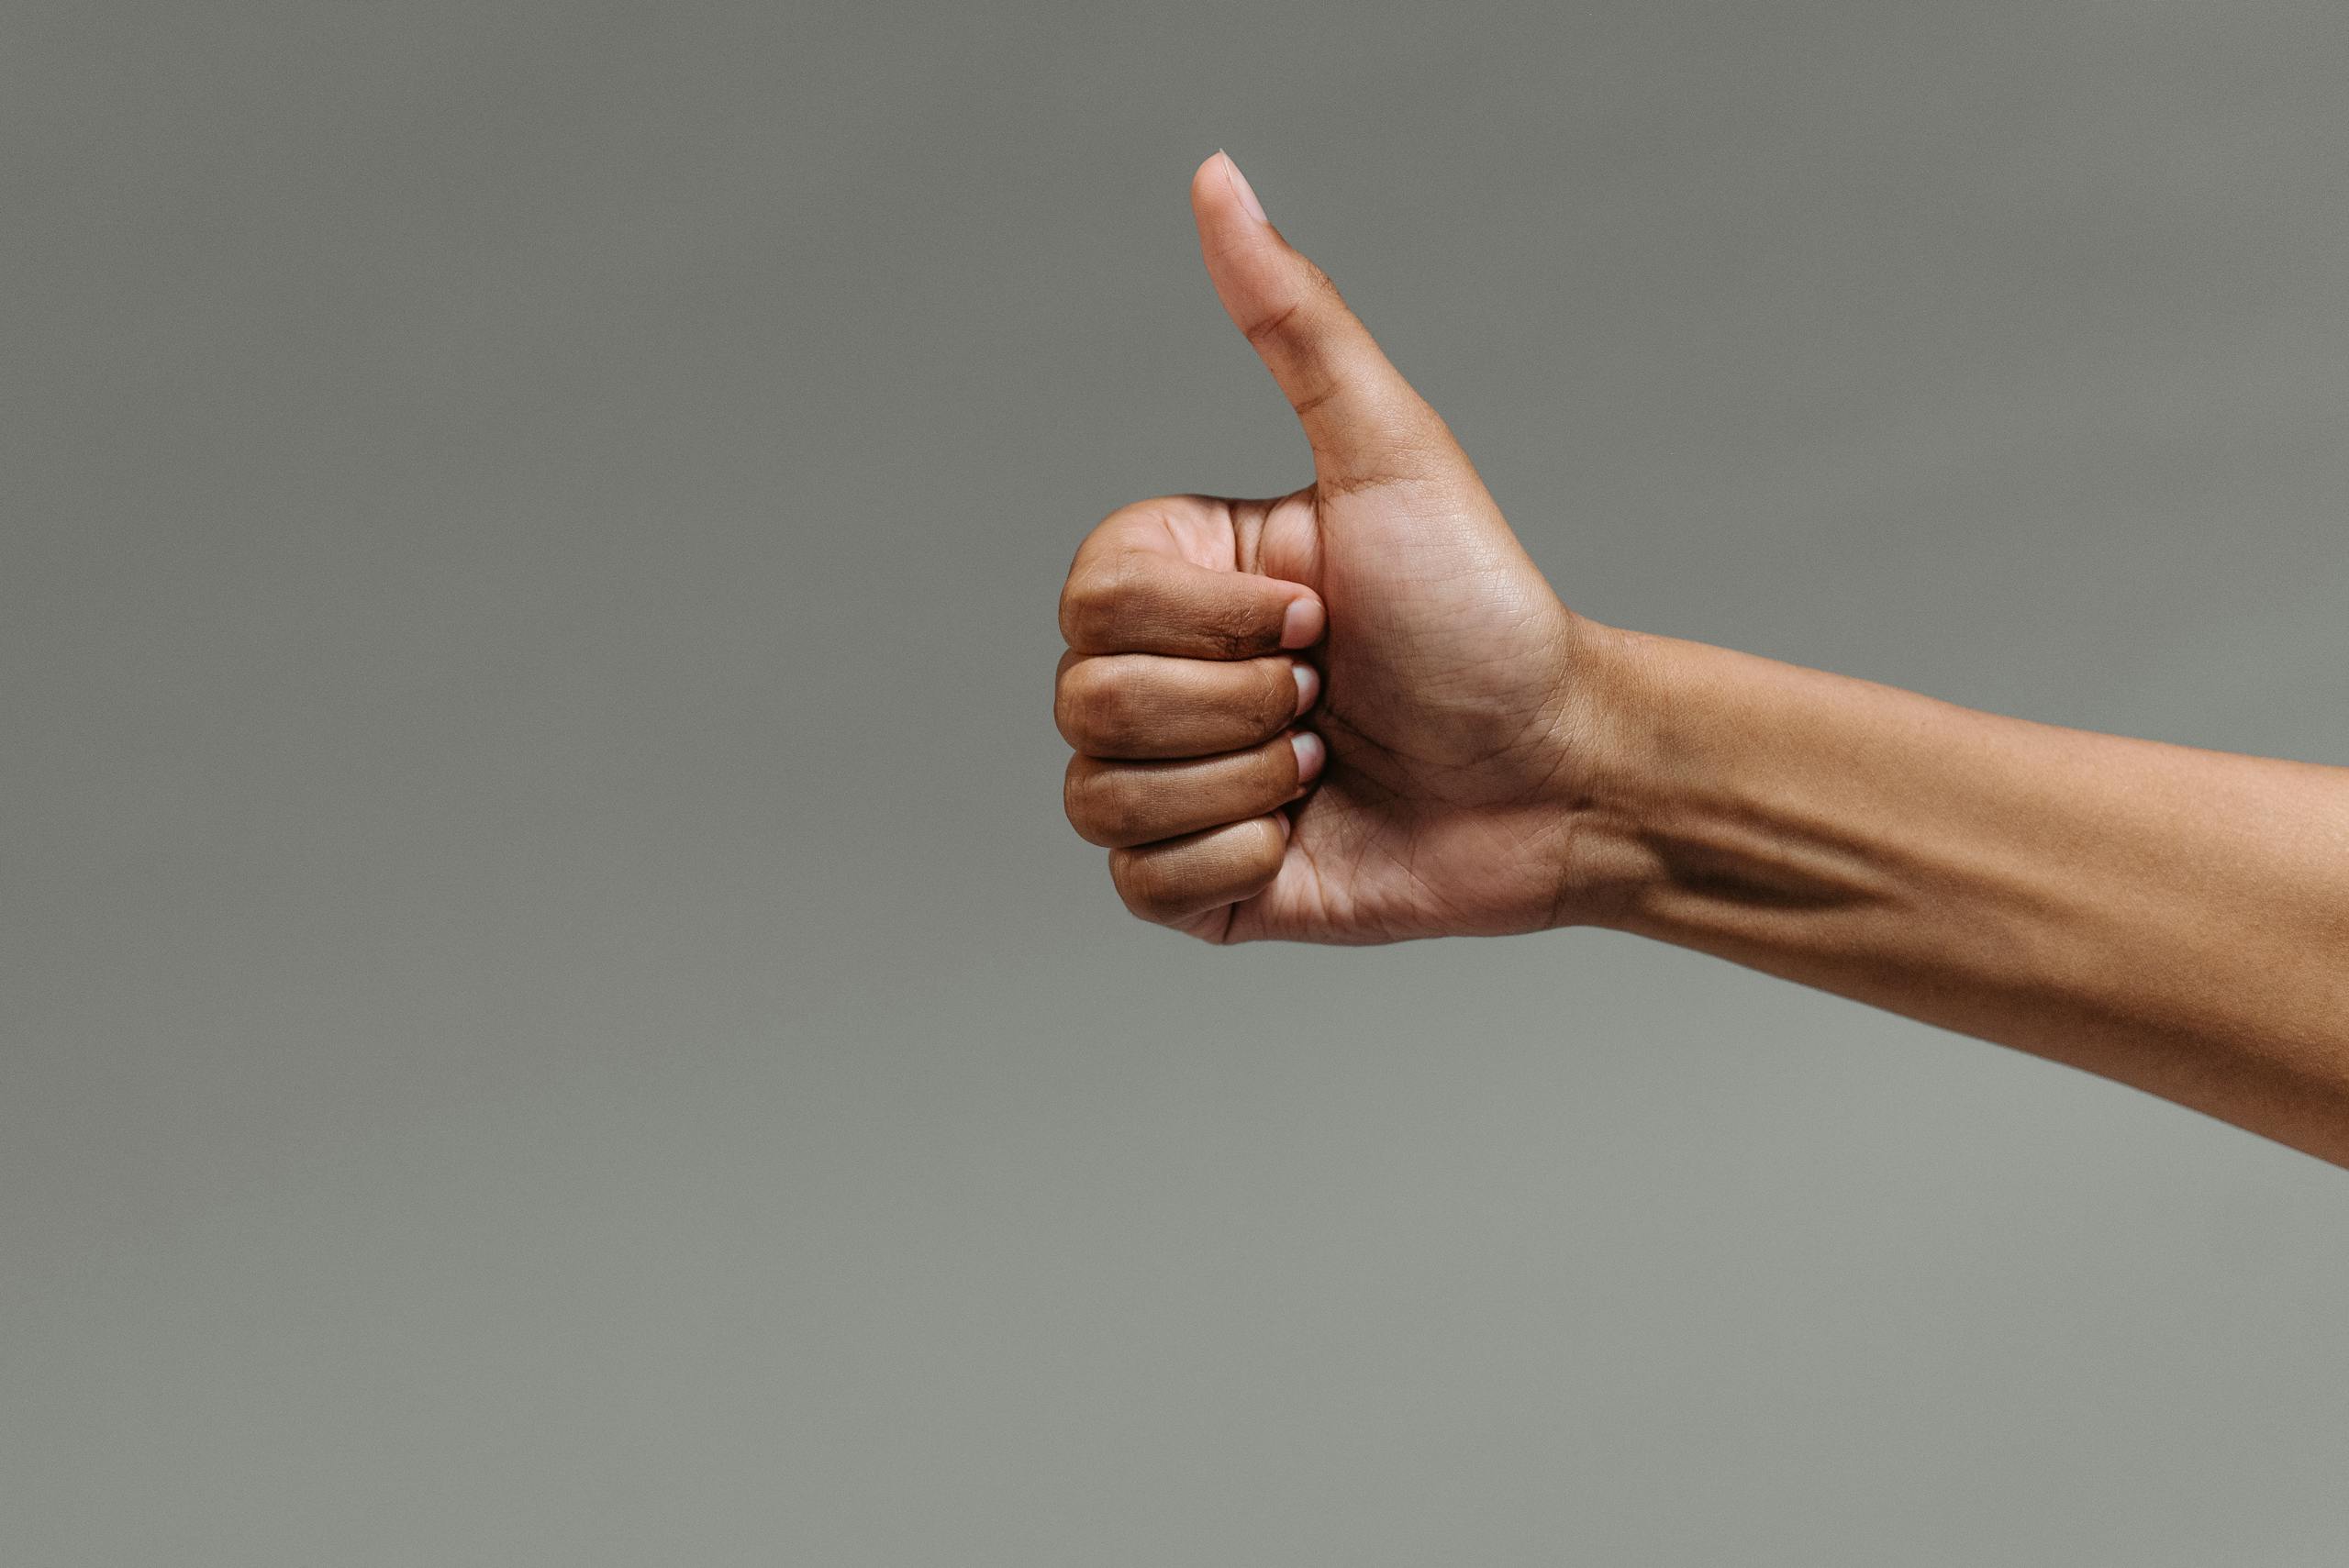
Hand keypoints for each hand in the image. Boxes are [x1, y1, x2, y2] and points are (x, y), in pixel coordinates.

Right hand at [1055, 153, 1624, 942]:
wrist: (1560, 774)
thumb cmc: (1485, 613)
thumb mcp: (1392, 454)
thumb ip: (1294, 321)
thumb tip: (1217, 175)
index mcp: (1183, 577)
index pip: (1090, 601)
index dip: (1210, 621)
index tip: (1320, 614)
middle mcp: (1165, 675)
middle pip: (1087, 702)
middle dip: (1237, 705)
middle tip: (1329, 693)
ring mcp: (1175, 784)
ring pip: (1100, 797)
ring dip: (1241, 786)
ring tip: (1324, 763)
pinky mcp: (1201, 885)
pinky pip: (1136, 887)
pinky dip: (1233, 864)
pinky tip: (1307, 834)